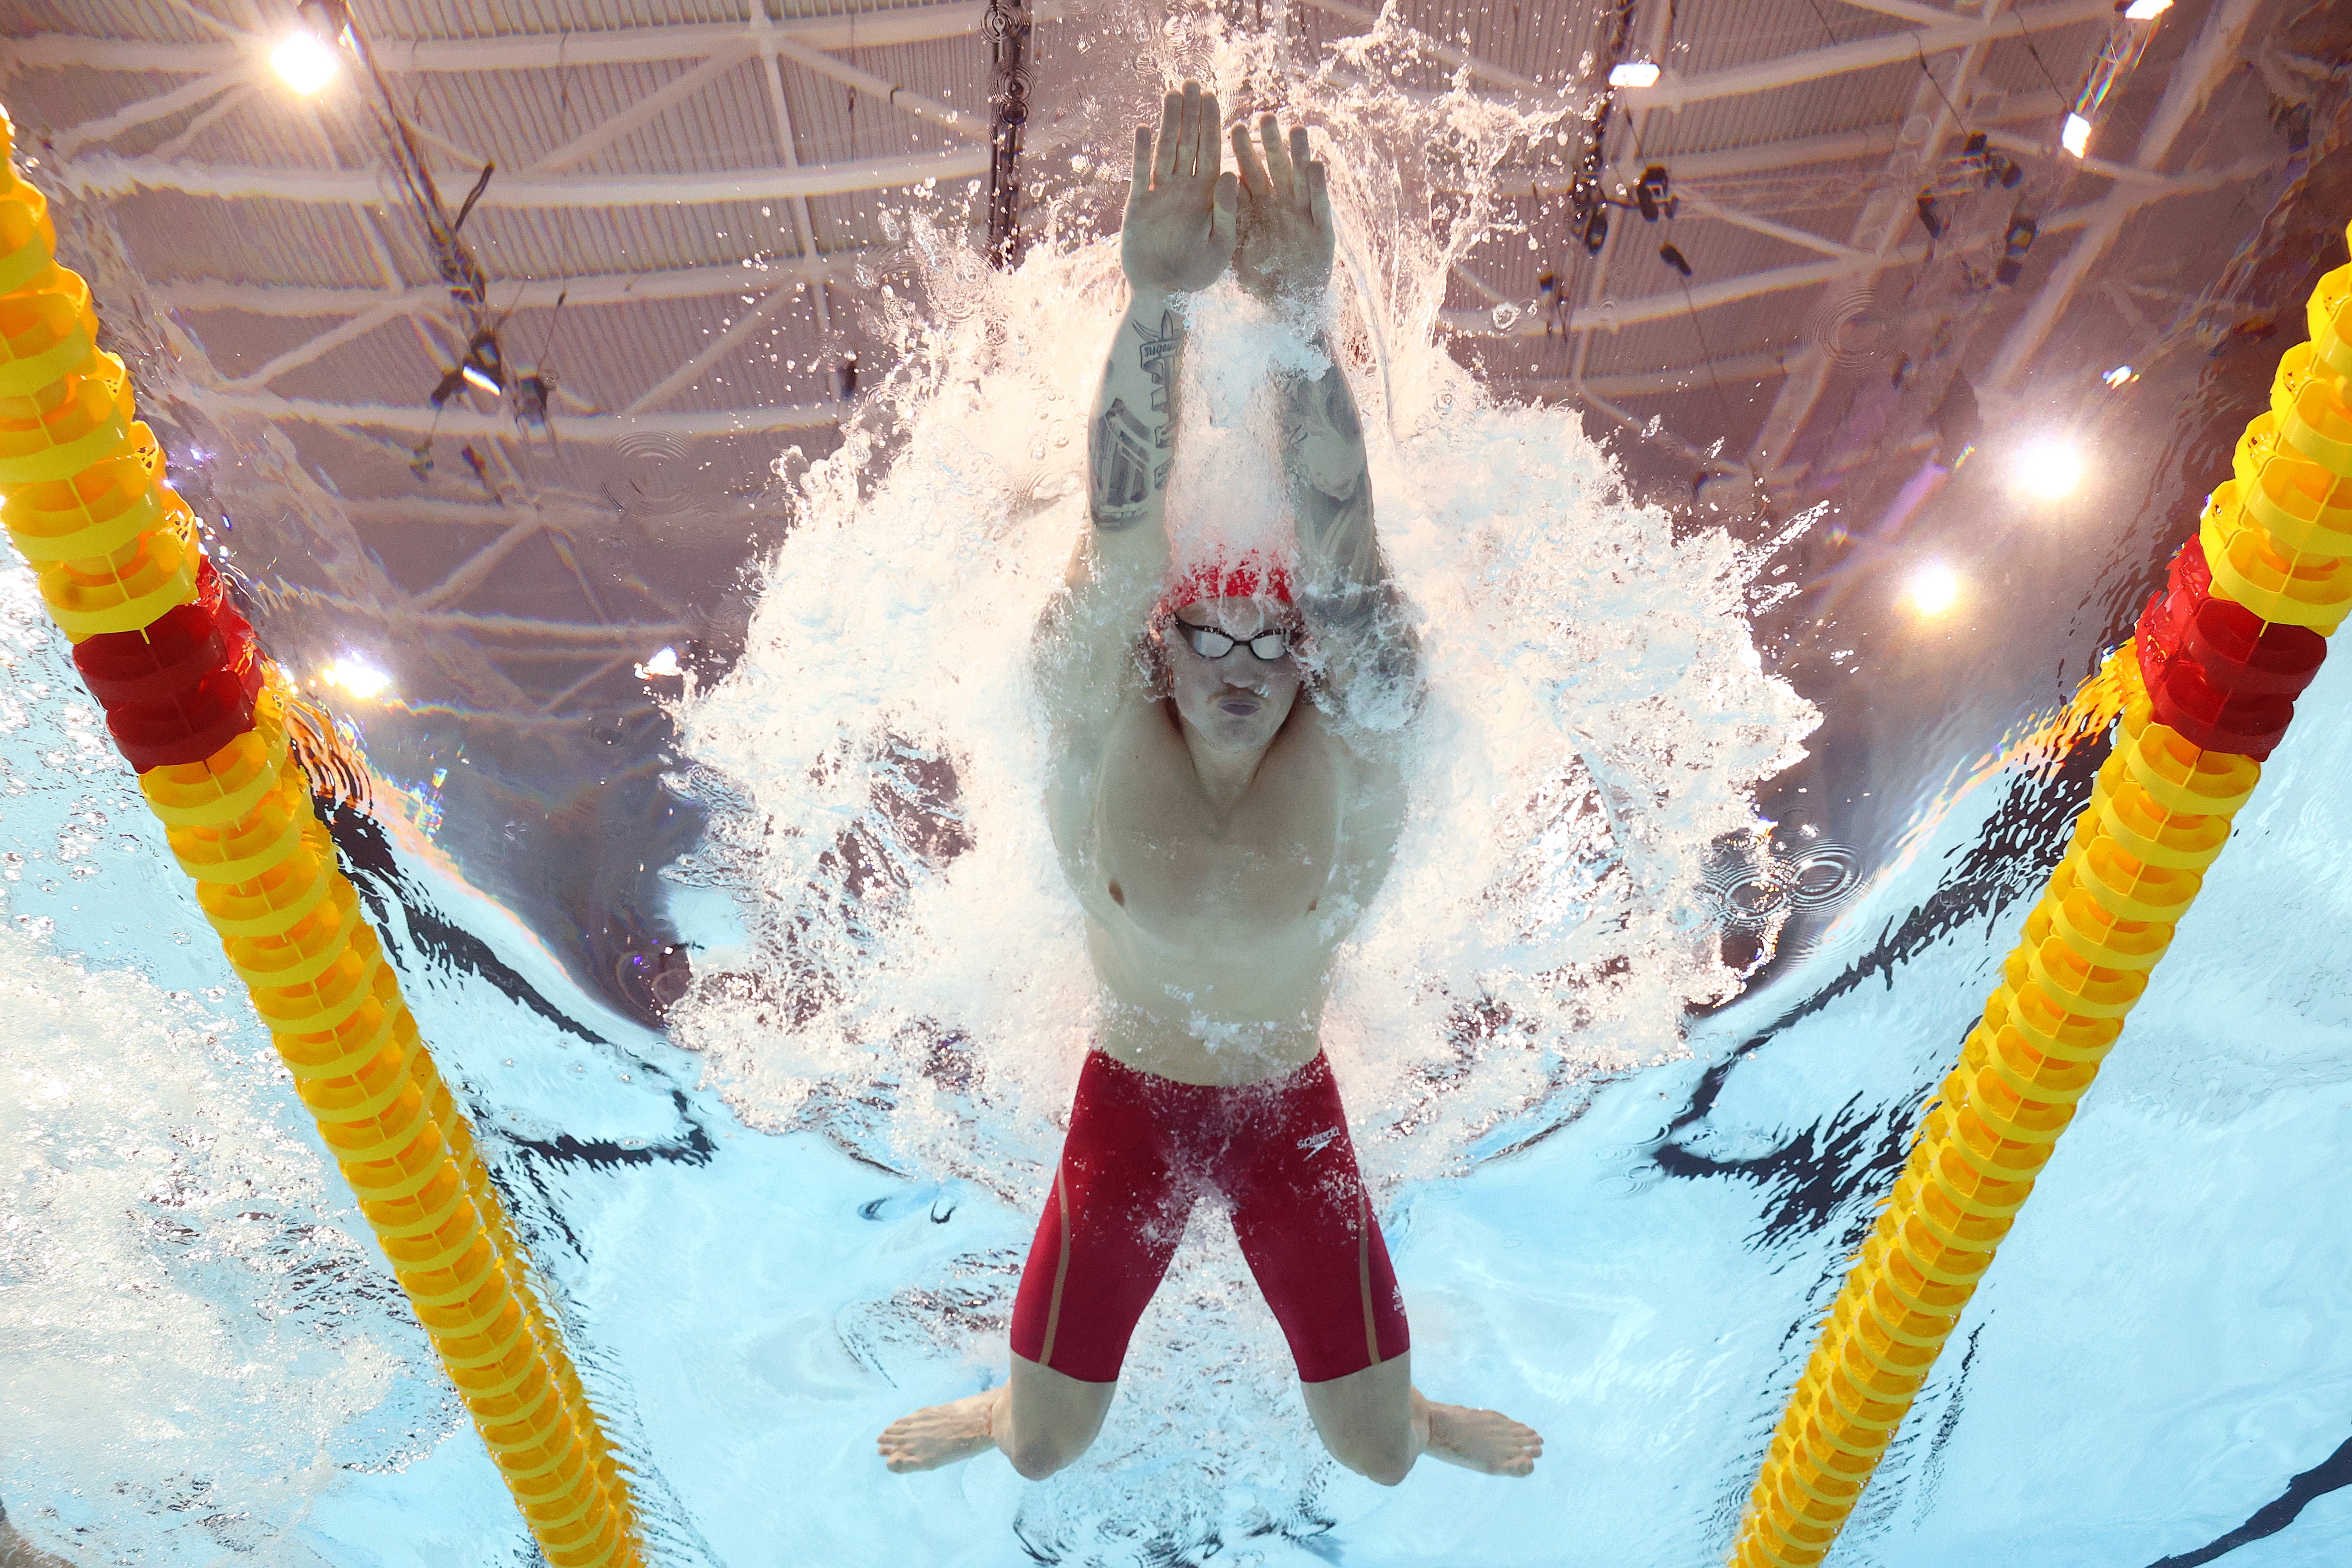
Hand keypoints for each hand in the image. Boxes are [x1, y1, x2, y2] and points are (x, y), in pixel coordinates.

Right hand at [1120, 81, 1238, 296]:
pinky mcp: (1138, 204)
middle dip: (1191, 113)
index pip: (1212, 152)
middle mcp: (1185, 188)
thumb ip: (1227, 210)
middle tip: (1192, 82)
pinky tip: (1142, 128)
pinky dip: (1141, 152)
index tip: (1213, 98)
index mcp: (1208, 195)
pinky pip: (1140, 173)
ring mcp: (1161, 194)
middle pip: (1189, 143)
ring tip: (1171, 93)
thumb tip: (1231, 173)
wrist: (1165, 294)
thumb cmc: (1198, 274)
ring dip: (1168, 123)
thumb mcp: (1221, 245)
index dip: (1212, 125)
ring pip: (1166, 150)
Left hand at [1231, 113, 1333, 304]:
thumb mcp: (1236, 249)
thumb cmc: (1259, 278)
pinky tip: (1315, 166)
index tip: (1234, 127)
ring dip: (1299, 156)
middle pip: (1276, 169)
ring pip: (1300, 181)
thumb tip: (1219, 186)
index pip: (1250, 174)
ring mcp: (1303, 216)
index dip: (1243, 152)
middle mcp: (1281, 206)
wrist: (1286, 305)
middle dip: (1271, 144)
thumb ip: (1229, 219)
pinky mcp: (1322, 232)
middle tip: (1266, 117)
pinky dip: (1317, 188)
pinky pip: (1319, 207)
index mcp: (1258, 208)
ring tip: (1296, 129)